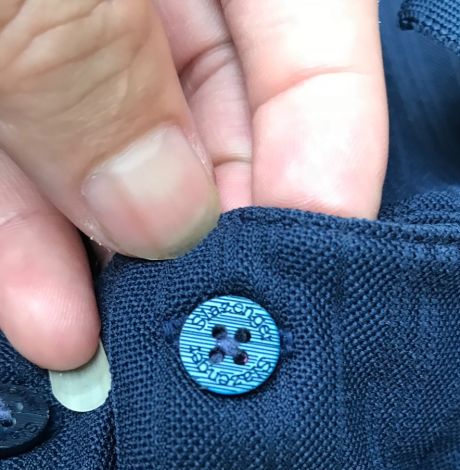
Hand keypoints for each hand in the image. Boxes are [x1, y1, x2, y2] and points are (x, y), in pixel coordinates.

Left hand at [0, 0, 387, 369]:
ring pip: (111, 152)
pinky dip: (34, 240)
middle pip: (219, 105)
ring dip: (115, 261)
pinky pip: (22, 164)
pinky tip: (51, 317)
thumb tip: (168, 215)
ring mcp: (58, 34)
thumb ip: (99, 76)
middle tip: (216, 319)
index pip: (313, 28)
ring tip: (121, 349)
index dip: (332, 139)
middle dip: (216, 225)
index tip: (320, 254)